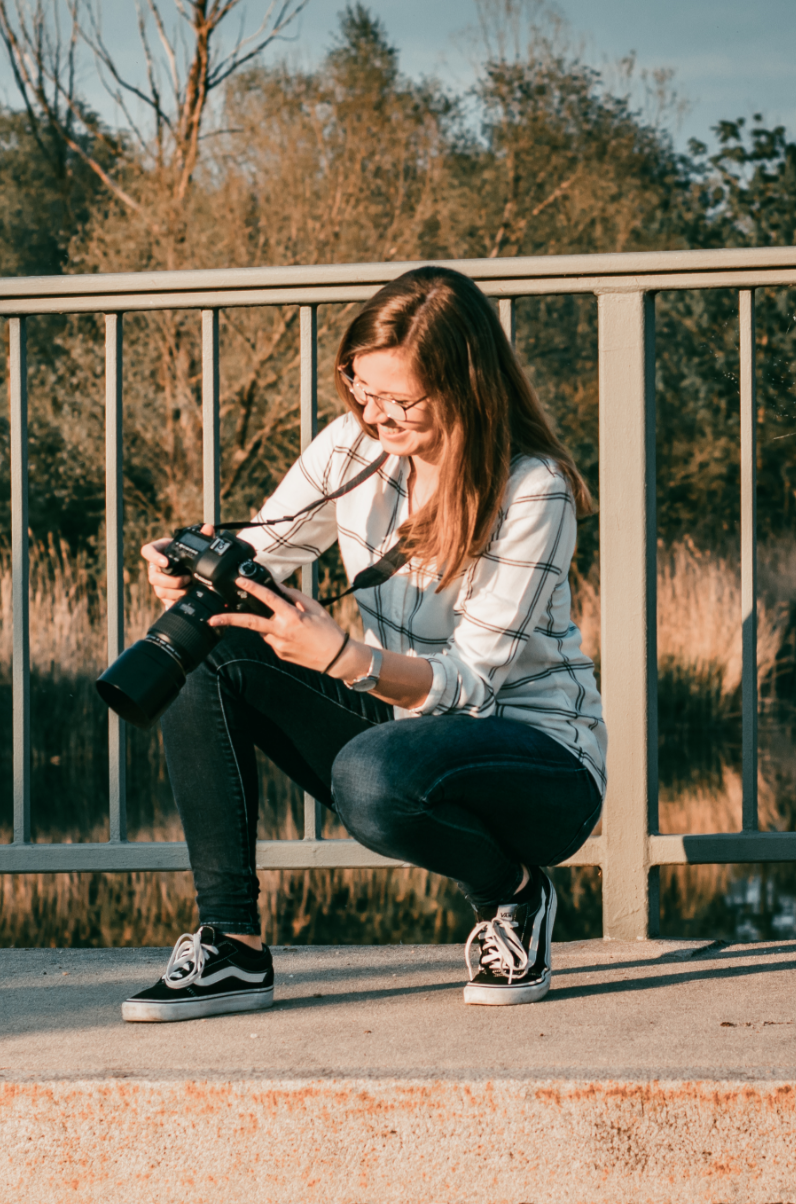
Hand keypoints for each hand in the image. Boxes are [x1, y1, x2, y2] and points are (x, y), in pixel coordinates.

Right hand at [141, 523, 212, 606]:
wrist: (191, 569)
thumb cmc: (189, 553)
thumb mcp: (195, 545)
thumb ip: (203, 536)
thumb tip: (208, 528)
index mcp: (159, 551)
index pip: (147, 551)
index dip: (153, 557)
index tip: (166, 562)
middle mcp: (155, 567)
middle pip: (153, 577)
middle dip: (171, 581)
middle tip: (187, 579)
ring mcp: (158, 581)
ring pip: (159, 591)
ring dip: (176, 592)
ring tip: (190, 589)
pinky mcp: (164, 593)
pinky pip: (165, 601)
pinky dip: (177, 601)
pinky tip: (187, 597)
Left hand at [207, 576, 358, 673]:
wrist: (335, 657)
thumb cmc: (328, 631)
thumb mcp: (314, 607)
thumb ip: (294, 596)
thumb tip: (278, 587)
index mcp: (291, 617)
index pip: (267, 599)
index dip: (252, 588)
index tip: (239, 582)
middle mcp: (281, 632)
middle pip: (249, 623)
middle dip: (228, 620)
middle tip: (212, 619)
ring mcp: (278, 645)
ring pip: (263, 629)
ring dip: (268, 623)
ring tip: (292, 626)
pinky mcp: (279, 654)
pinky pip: (271, 639)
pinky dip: (277, 633)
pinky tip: (294, 636)